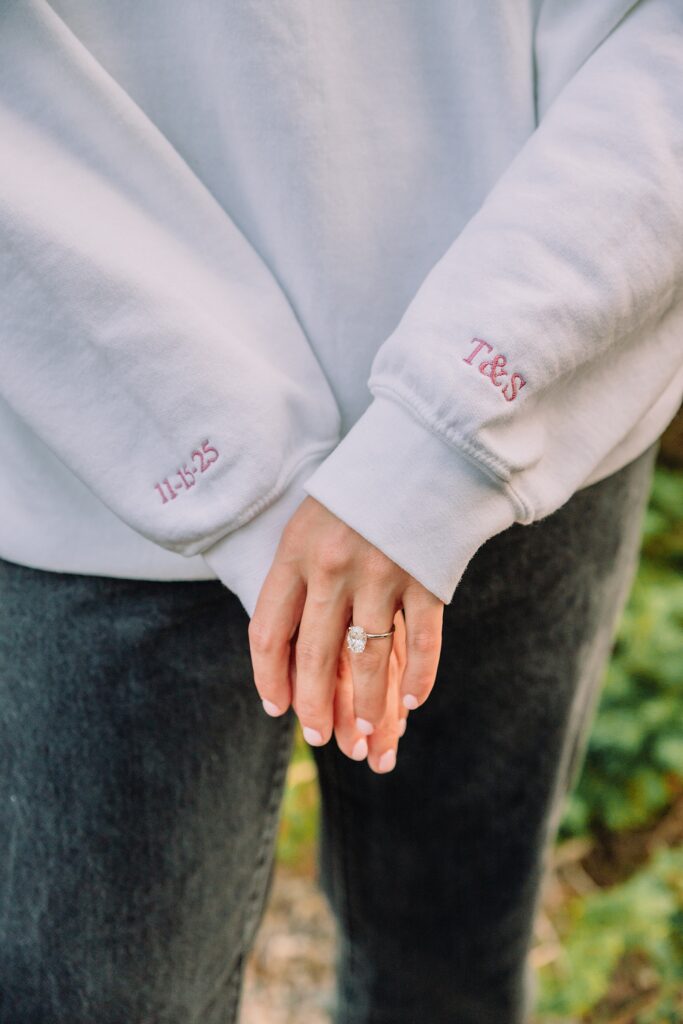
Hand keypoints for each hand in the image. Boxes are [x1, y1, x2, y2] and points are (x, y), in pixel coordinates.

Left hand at [248, 496, 443, 755]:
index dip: (268, 676)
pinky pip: (423, 641)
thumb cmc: (357, 491)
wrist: (420, 444)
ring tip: (362, 735)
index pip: (268, 631)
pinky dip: (420, 676)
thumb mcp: (310, 521)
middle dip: (314, 705)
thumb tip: (289, 642)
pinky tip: (414, 702)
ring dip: (365, 705)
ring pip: (368, 659)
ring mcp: (383, 573)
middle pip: (314, 654)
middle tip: (319, 737)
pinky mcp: (427, 577)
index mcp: (295, 552)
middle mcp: (334, 567)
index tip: (276, 707)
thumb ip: (299, 575)